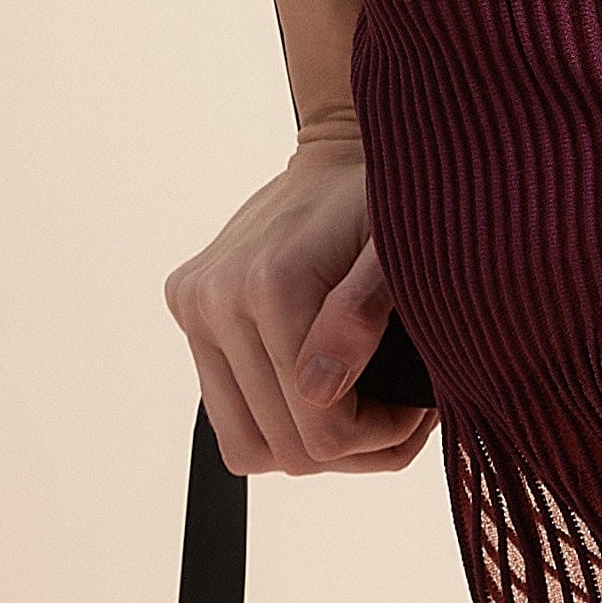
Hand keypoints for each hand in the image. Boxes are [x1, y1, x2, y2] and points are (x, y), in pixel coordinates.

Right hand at [164, 108, 436, 479]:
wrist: (338, 155)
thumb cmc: (385, 204)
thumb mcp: (400, 252)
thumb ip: (364, 314)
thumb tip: (318, 391)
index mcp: (271, 284)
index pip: (319, 429)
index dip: (378, 439)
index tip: (415, 408)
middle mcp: (217, 297)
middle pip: (283, 447)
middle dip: (349, 447)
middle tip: (396, 413)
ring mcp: (194, 303)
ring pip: (246, 444)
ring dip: (307, 442)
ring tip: (358, 406)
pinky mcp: (186, 306)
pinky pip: (226, 412)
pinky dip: (274, 416)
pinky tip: (319, 387)